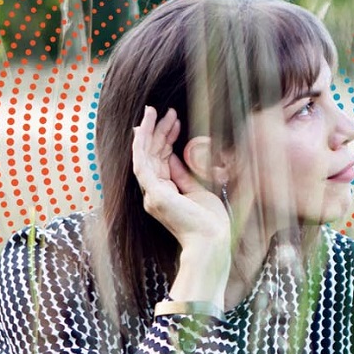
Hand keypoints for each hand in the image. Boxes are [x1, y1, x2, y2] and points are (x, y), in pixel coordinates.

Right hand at [132, 105, 230, 252]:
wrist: (212, 242)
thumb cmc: (210, 223)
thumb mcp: (199, 192)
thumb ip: (185, 175)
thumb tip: (175, 156)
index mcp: (164, 195)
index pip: (160, 161)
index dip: (165, 140)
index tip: (174, 122)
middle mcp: (153, 195)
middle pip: (151, 156)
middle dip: (157, 131)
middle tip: (165, 111)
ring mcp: (151, 195)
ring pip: (143, 156)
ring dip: (148, 132)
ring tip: (153, 111)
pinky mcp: (154, 194)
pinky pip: (142, 163)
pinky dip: (141, 144)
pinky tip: (145, 127)